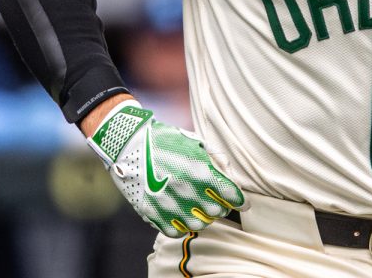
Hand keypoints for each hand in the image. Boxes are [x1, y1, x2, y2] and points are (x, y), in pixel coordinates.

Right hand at [87, 100, 243, 235]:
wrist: (129, 144)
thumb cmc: (166, 140)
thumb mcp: (197, 143)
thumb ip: (218, 162)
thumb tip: (232, 181)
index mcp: (200, 171)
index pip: (231, 195)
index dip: (241, 201)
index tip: (242, 203)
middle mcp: (186, 190)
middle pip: (217, 212)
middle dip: (221, 207)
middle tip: (218, 201)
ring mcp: (168, 204)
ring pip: (198, 225)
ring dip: (204, 218)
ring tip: (201, 208)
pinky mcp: (152, 213)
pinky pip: (176, 231)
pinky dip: (183, 226)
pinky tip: (183, 215)